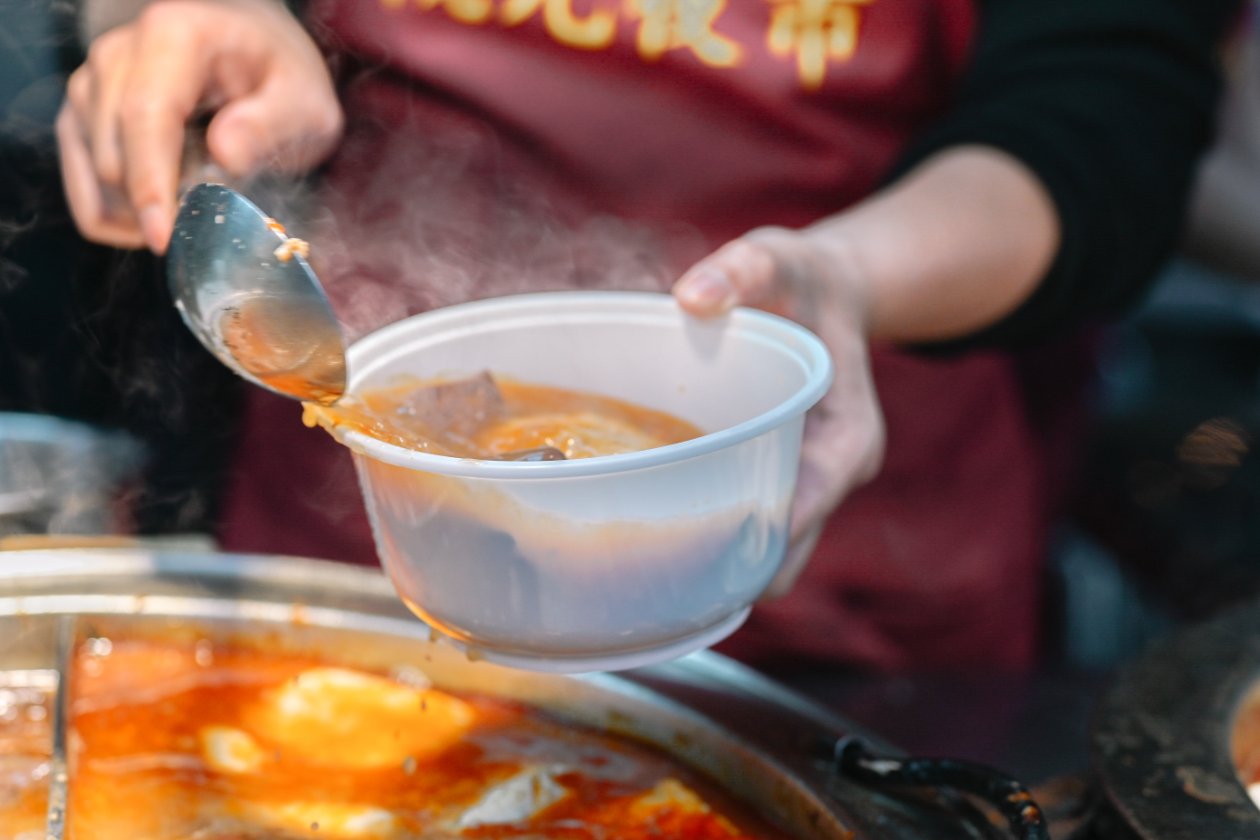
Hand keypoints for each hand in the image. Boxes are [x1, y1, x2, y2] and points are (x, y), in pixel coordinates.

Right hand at [57, 0, 342, 253]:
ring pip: (94, 176)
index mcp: (173, 37)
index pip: (144, 117)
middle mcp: (118, 55)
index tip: (163, 237)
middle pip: (112, 154)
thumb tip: (226, 154)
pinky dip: (117, 217)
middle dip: (155, 205)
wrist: (253, 52)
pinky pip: (83, 186)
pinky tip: (164, 216)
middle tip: (214, 217)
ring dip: (139, 214)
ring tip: (197, 209)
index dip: (150, 184)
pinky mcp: (83, 115)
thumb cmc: (278, 76)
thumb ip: (272, 124)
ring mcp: (92, 85)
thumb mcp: (304, 100)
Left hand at [673, 226, 885, 597]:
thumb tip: (691, 296)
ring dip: (719, 559)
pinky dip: (715, 530)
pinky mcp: (781, 480)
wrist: (825, 291)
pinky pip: (750, 520)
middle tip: (656, 571)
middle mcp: (833, 473)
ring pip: (767, 548)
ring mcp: (809, 484)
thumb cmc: (802, 278)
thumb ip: (743, 270)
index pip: (810, 504)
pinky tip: (659, 528)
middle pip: (786, 546)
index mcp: (848, 437)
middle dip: (731, 564)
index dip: (763, 533)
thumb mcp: (778, 260)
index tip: (706, 552)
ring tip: (649, 564)